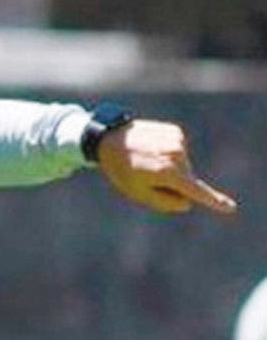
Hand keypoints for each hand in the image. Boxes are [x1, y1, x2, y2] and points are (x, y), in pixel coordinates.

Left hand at [96, 119, 237, 214]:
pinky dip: (169, 153)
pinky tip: (151, 148)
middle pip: (186, 180)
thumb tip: (187, 201)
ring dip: (169, 166)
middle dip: (172, 182)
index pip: (195, 191)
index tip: (230, 207)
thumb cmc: (121, 169)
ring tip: (145, 158)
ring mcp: (177, 141)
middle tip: (145, 172)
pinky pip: (179, 151)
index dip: (213, 201)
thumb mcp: (138, 193)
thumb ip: (165, 202)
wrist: (109, 137)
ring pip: (183, 165)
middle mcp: (176, 156)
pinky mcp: (176, 132)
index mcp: (167, 173)